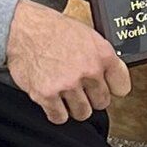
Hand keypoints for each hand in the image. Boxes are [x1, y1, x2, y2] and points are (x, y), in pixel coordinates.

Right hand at [7, 0, 130, 124]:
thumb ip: (103, 57)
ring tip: (68, 95)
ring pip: (82, 113)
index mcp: (103, 55)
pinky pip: (59, 117)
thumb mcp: (89, 35)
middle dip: (92, 98)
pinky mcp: (46, 95)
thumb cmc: (54, 29)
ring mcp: (67, 84)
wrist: (24, 29)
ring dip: (75, 107)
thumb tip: (113, 73)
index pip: (122, 86)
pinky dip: (57, 113)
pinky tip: (55, 102)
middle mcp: (88, 70)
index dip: (113, 88)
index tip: (108, 88)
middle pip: (102, 102)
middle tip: (83, 90)